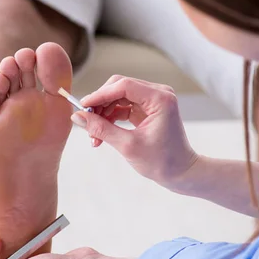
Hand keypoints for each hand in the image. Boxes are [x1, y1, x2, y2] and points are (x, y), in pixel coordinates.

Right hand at [74, 76, 198, 189]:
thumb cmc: (162, 162)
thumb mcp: (128, 146)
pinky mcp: (148, 108)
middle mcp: (158, 94)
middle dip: (100, 104)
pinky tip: (101, 133)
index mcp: (159, 99)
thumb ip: (101, 129)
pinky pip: (123, 105)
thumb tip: (77, 117)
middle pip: (119, 87)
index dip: (100, 94)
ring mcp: (153, 100)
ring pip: (118, 96)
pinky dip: (110, 117)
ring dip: (103, 112)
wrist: (181, 173)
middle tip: (86, 122)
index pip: (123, 86)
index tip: (82, 106)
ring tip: (93, 134)